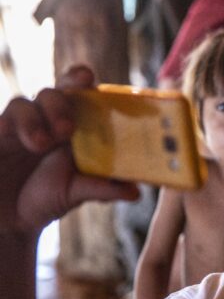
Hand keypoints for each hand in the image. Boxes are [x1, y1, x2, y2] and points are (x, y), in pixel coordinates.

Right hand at [0, 66, 138, 235]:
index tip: (88, 79)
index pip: (80, 93)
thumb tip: (136, 192)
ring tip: (44, 144)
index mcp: (74, 127)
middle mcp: (47, 120)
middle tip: (68, 124)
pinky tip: (23, 139)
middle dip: (64, 93)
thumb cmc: (45, 199)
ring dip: (37, 117)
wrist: (8, 220)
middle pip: (57, 89)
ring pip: (26, 102)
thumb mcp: (75, 193)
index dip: (82, 79)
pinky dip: (16, 124)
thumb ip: (102, 188)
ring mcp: (21, 126)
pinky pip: (5, 118)